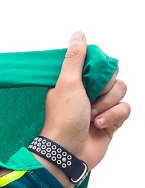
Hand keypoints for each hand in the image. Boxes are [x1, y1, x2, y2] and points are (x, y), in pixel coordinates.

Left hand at [38, 31, 129, 184]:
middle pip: (113, 77)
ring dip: (107, 105)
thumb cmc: (63, 119)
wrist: (68, 152)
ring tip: (91, 117)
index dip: (99, 71)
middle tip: (89, 101)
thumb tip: (78, 35)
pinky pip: (125, 109)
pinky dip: (113, 116)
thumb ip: (74, 59)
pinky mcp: (111, 121)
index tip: (90, 80)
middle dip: (105, 90)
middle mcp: (88, 93)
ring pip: (121, 92)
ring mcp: (100, 107)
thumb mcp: (67, 83)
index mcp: (74, 82)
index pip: (99, 64)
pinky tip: (99, 125)